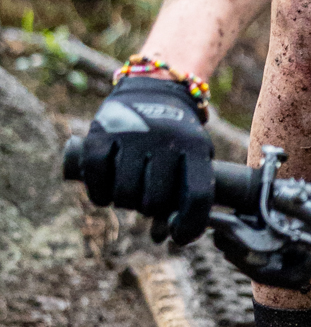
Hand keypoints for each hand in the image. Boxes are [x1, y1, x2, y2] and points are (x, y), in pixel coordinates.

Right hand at [81, 75, 213, 243]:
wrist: (154, 89)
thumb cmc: (175, 137)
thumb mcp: (194, 157)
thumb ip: (183, 194)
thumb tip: (163, 238)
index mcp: (195, 146)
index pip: (197, 195)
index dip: (190, 226)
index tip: (178, 237)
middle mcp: (165, 139)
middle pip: (155, 201)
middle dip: (150, 209)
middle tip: (147, 200)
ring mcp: (131, 135)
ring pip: (125, 194)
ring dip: (125, 203)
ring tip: (129, 193)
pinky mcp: (101, 132)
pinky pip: (97, 177)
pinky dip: (99, 194)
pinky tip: (105, 195)